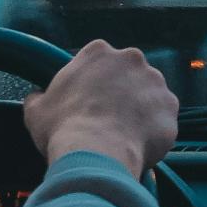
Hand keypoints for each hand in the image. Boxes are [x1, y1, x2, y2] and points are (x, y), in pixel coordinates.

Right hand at [23, 39, 178, 180]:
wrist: (97, 153)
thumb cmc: (63, 128)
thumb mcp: (36, 110)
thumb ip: (38, 97)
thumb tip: (36, 97)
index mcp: (98, 52)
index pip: (99, 61)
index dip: (93, 83)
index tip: (88, 102)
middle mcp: (132, 59)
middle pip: (127, 75)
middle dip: (121, 93)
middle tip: (107, 119)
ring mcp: (156, 82)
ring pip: (148, 96)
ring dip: (139, 111)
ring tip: (123, 136)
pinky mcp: (171, 107)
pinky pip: (162, 119)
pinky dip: (154, 131)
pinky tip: (138, 146)